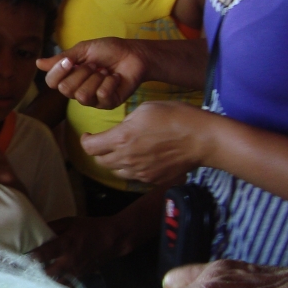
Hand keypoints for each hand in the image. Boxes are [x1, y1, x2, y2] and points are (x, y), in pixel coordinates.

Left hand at [30, 216, 122, 279]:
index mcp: (66, 244)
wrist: (113, 239)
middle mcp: (70, 260)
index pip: (44, 254)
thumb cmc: (90, 228)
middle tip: (22, 271)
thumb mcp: (70, 222)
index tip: (18, 258)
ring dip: (44, 281)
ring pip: (55, 282)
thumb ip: (52, 226)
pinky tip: (47, 286)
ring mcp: (76, 271)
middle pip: (47, 272)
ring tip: (32, 279)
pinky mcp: (80, 277)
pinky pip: (66, 286)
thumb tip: (35, 229)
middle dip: (34, 273)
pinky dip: (56, 286)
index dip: (30, 257)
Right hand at [37, 38, 147, 109]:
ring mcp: (92, 99)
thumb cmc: (109, 50)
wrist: (134, 54)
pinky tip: (116, 77)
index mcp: (70, 76)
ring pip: (82, 95)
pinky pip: (101, 95)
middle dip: (82, 73)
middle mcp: (78, 90)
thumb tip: (38, 63)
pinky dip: (110, 81)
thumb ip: (62, 58)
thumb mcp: (83, 50)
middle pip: (66, 89)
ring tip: (105, 71)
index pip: (51, 82)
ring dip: (96, 78)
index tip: (70, 61)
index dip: (58, 72)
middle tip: (95, 65)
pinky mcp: (107, 104)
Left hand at [81, 102, 213, 184]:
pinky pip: (133, 177)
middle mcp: (127, 158)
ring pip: (115, 171)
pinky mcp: (152, 179)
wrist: (202, 138)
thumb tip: (120, 130)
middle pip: (100, 161)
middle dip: (98, 151)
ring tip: (121, 151)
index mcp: (121, 138)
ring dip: (113, 161)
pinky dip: (130, 169)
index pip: (90, 147)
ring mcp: (140, 171)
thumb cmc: (176, 117)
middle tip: (103, 142)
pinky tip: (139, 158)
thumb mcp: (145, 109)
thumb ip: (126, 122)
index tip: (88, 135)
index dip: (85, 141)